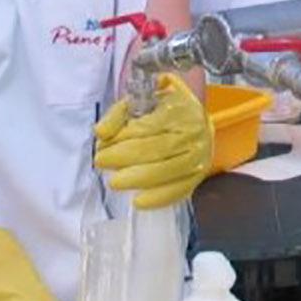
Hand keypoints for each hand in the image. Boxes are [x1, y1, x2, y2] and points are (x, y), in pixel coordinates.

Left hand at [94, 73, 211, 208]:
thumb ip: (119, 113)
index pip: (149, 126)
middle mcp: (194, 132)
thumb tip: (101, 132)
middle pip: (158, 149)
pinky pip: (180, 189)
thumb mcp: (141, 99)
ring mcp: (199, 154)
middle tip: (101, 161)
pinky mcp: (199, 174)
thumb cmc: (163, 108)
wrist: (195, 119)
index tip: (101, 144)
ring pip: (168, 170)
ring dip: (138, 179)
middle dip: (125, 158)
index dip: (123, 137)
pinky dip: (159, 198)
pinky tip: (138, 201)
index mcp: (181, 107)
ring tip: (114, 182)